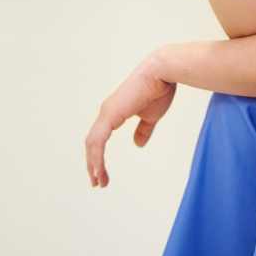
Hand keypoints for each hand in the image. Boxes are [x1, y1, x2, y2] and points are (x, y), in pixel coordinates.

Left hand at [85, 52, 176, 188]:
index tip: (102, 174)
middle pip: (92, 143)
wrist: (162, 72)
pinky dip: (96, 157)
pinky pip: (98, 141)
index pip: (100, 138)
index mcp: (114, 112)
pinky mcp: (110, 114)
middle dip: (93, 164)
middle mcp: (107, 112)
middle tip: (97, 183)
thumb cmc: (159, 89)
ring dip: (93, 164)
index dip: (99, 156)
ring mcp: (107, 112)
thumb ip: (143, 130)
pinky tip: (99, 170)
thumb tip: (137, 144)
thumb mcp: (151, 116)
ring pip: (92, 144)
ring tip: (98, 182)